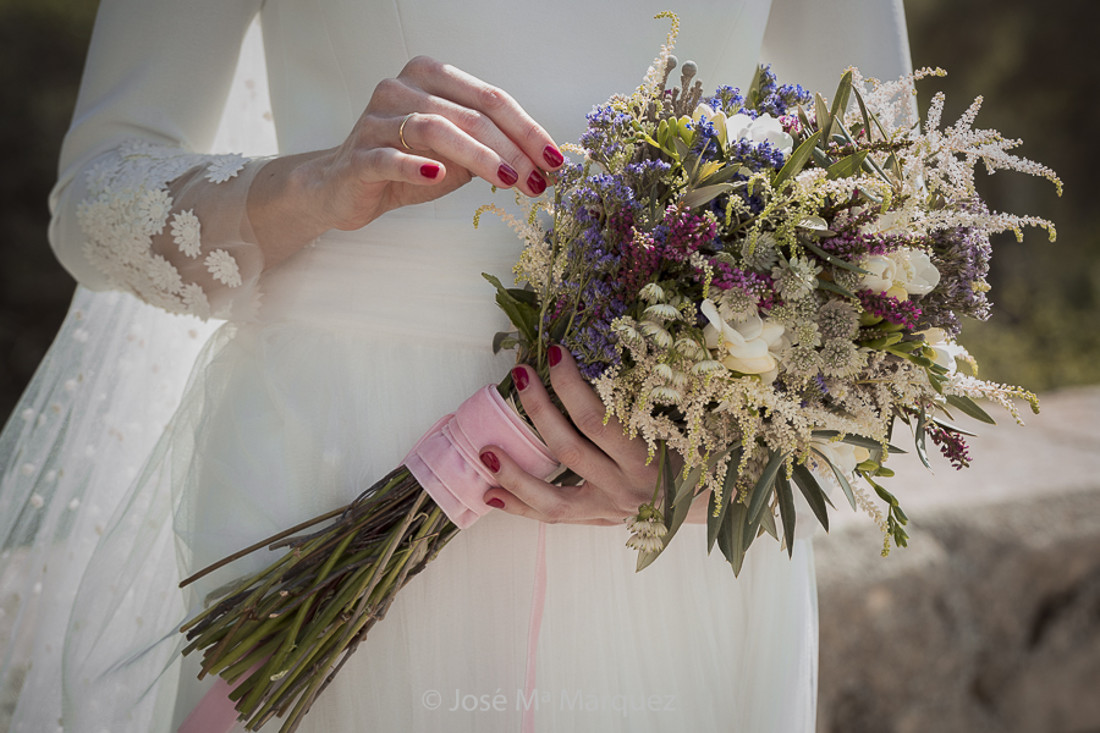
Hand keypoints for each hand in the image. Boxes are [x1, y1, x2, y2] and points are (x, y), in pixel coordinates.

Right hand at [309, 56, 561, 229]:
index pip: (491, 99)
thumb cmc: (408, 166)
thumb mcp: (457, 156)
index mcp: (430, 76)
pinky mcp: (358, 155)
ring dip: (479, 157)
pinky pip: (390, 157)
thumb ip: (491, 149)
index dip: (527, 130)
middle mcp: (402, 88)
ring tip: (509, 182)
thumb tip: (543, 167)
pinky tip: (437, 176)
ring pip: (436, 129)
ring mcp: (377, 119)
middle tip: (538, 181)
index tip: (554, 161)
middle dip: (511, 150)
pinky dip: (416, 166)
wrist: (345, 188)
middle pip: (469, 115)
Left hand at [480, 345, 701, 526]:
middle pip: (569, 449)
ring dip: (515, 472)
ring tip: (485, 449)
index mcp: (647, 458)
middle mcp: (626, 487)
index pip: (598, 420)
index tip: (556, 354)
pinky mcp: (596, 519)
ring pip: (552, 497)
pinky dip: (519, 505)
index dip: (571, 386)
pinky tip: (489, 492)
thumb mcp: (673, 422)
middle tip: (520, 375)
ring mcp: (608, 508)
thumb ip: (638, 401)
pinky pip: (551, 516)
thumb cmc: (688, 449)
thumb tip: (590, 354)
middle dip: (538, 410)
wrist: (704, 498)